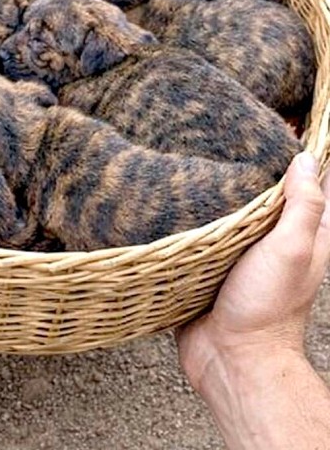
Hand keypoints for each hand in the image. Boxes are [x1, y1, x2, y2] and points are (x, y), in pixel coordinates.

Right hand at [177, 151, 329, 389]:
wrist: (228, 357)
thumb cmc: (266, 307)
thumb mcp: (292, 249)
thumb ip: (302, 206)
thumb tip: (306, 159)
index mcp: (303, 236)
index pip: (309, 186)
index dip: (300, 155)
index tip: (278, 123)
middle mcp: (272, 242)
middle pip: (264, 195)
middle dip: (249, 168)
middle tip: (223, 134)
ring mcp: (238, 255)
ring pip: (228, 213)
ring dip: (214, 192)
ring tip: (191, 157)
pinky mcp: (206, 268)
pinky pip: (199, 236)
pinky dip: (190, 219)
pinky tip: (172, 199)